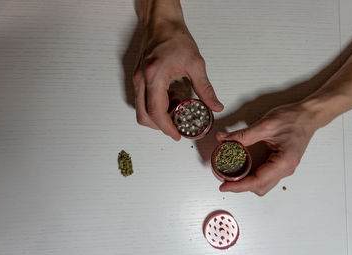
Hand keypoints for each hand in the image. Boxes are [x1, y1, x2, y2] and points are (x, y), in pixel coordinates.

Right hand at [133, 19, 223, 140]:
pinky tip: (171, 98)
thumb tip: (215, 106)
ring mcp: (137, 79)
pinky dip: (155, 106)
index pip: (156, 111)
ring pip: (140, 109)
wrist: (161, 22)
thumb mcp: (195, 63)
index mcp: (154, 76)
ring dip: (157, 116)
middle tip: (177, 126)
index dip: (166, 128)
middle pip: (143, 115)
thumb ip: (205, 88)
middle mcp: (141, 79)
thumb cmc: (174, 37)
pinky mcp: (138, 78)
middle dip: (160, 126)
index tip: (177, 135)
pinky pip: (142, 100)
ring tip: (177, 108)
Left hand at [217, 103, 317, 195]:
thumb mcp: (265, 125)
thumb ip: (243, 135)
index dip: (239, 186)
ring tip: (232, 174)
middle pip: (260, 187)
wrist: (308, 115)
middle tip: (225, 178)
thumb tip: (224, 139)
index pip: (258, 181)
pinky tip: (243, 167)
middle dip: (241, 186)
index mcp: (284, 162)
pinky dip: (253, 176)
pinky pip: (265, 176)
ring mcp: (285, 168)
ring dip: (247, 182)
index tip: (224, 186)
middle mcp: (286, 169)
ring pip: (263, 184)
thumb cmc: (294, 118)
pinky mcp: (281, 165)